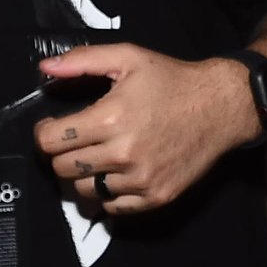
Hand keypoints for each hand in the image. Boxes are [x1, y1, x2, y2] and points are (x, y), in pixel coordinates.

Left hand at [36, 45, 256, 214]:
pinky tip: (118, 172)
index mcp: (110, 119)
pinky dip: (109, 193)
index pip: (50, 142)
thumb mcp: (128, 58)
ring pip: (85, 190)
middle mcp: (123, 154)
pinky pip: (112, 207)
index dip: (45, 132)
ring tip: (99, 155)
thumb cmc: (172, 80)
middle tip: (77, 140)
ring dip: (84, 174)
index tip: (54, 126)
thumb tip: (45, 68)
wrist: (221, 106)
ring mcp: (141, 180)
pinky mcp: (156, 197)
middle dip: (62, 153)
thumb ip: (82, 61)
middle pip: (62, 169)